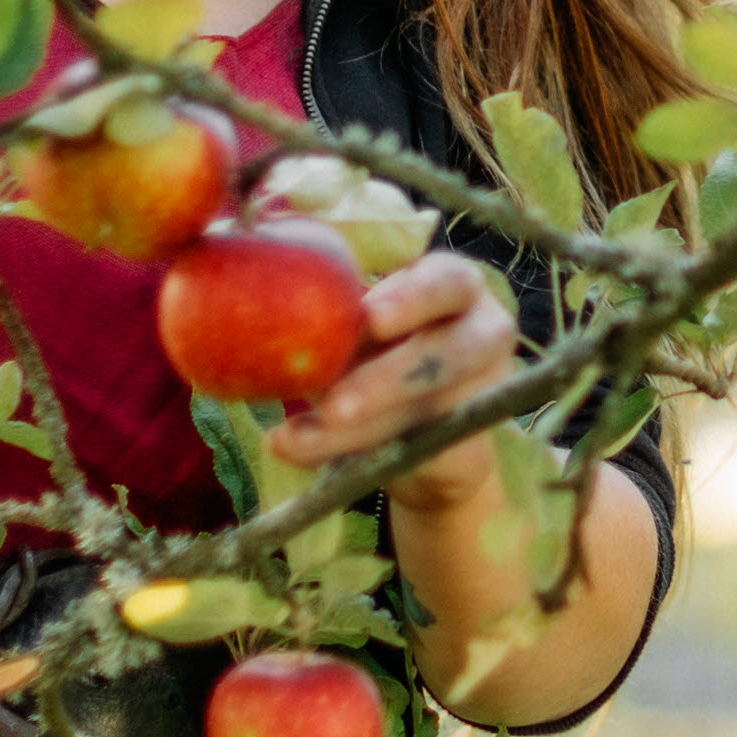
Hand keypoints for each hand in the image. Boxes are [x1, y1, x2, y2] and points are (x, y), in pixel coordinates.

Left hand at [263, 253, 518, 511]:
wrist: (422, 432)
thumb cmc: (378, 352)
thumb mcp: (357, 327)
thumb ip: (328, 315)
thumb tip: (251, 303)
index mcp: (452, 283)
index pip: (444, 282)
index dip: (411, 298)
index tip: (370, 318)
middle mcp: (481, 329)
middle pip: (449, 351)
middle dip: (387, 380)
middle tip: (334, 405)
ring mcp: (485, 387)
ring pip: (427, 409)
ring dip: (364, 426)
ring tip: (298, 438)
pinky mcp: (474, 437)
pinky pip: (419, 448)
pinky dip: (357, 455)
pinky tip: (303, 453)